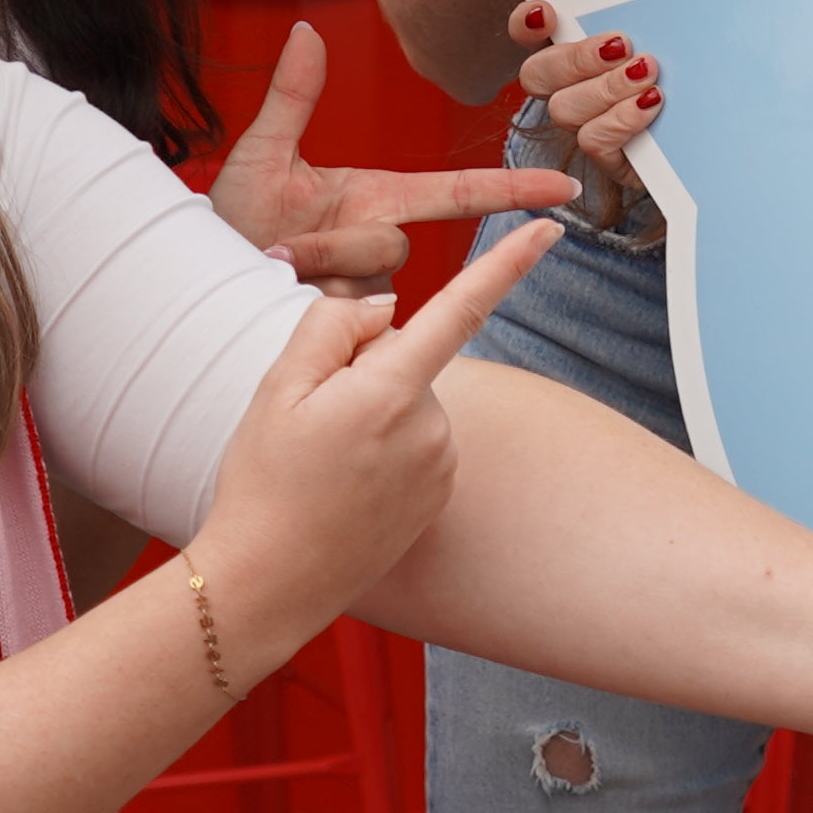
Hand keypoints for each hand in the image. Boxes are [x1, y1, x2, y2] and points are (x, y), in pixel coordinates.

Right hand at [193, 220, 556, 662]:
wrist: (270, 582)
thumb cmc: (264, 483)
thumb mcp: (277, 387)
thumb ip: (332, 324)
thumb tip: (388, 306)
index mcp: (389, 390)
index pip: (459, 310)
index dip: (507, 264)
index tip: (549, 230)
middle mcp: (431, 427)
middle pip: (405, 357)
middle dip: (362, 369)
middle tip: (309, 423)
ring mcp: (441, 465)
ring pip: (410, 400)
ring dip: (373, 413)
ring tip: (324, 462)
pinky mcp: (441, 494)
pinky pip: (417, 442)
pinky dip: (385, 449)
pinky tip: (346, 485)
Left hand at [206, 21, 578, 287]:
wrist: (199, 283)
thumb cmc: (228, 222)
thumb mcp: (258, 156)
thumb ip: (292, 97)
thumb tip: (307, 32)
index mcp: (373, 200)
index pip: (456, 192)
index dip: (510, 189)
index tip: (560, 188)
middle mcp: (377, 245)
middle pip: (391, 248)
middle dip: (334, 246)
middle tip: (276, 246)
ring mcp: (366, 292)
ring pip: (366, 285)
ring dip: (313, 275)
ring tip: (270, 270)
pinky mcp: (350, 332)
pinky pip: (345, 320)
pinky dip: (305, 304)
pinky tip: (279, 298)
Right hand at [506, 0, 676, 172]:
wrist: (743, 71)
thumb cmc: (693, 21)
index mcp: (578, 33)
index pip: (528, 30)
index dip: (524, 23)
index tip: (548, 13)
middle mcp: (575, 80)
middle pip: (536, 76)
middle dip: (575, 59)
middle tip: (623, 44)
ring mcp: (592, 119)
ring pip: (563, 111)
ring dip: (604, 89)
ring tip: (649, 71)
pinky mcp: (616, 155)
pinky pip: (594, 143)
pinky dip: (620, 120)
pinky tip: (652, 102)